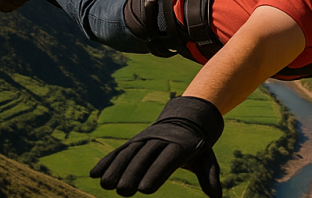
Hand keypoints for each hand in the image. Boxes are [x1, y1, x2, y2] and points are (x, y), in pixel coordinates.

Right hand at [90, 96, 223, 196]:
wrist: (187, 120)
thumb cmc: (197, 146)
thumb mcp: (206, 158)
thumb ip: (209, 175)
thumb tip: (217, 196)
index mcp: (181, 145)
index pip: (168, 159)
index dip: (156, 172)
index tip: (145, 190)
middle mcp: (161, 140)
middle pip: (146, 156)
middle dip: (133, 172)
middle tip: (123, 191)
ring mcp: (146, 138)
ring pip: (129, 152)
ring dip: (116, 168)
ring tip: (105, 185)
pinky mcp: (135, 140)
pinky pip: (120, 150)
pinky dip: (107, 161)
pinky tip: (94, 174)